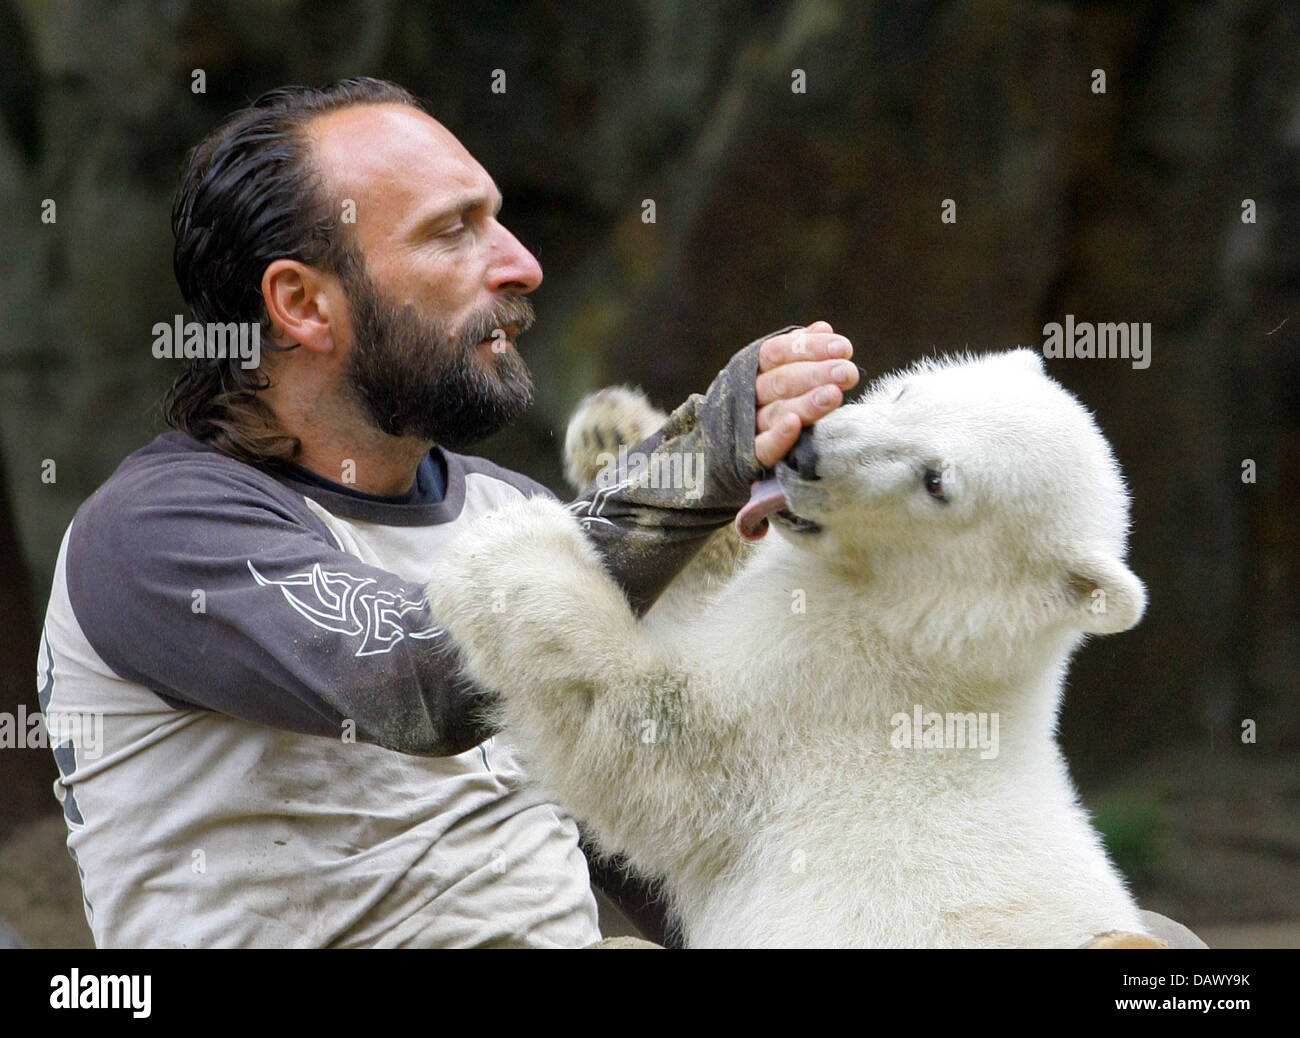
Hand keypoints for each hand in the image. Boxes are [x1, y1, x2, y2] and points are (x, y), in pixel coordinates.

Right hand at [754, 321, 859, 466]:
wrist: (724, 448)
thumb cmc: (765, 402)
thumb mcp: (779, 372)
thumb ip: (800, 351)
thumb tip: (823, 329)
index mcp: (754, 368)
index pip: (778, 351)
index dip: (810, 348)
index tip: (843, 348)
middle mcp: (747, 393)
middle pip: (780, 380)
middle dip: (816, 374)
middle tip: (848, 372)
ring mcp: (746, 425)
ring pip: (776, 412)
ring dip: (805, 403)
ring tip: (834, 395)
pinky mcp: (747, 457)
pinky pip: (762, 447)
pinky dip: (777, 437)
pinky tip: (794, 426)